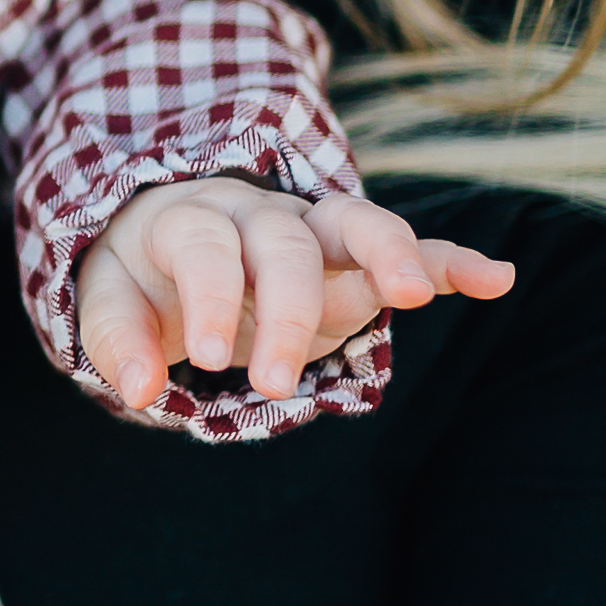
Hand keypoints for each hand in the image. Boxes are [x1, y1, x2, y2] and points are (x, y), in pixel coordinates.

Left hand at [76, 176, 515, 410]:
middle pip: (283, 246)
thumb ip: (118, 339)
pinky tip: (496, 279)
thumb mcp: (109, 298)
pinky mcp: (352, 258)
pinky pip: (408, 250)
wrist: (168, 239)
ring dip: (388, 253)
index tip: (216, 360)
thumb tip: (137, 391)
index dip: (213, 300)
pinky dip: (450, 262)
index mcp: (190, 218)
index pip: (206, 249)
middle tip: (274, 383)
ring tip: (412, 291)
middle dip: (286, 313)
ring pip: (356, 224)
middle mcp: (257, 214)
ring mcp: (311, 231)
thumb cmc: (141, 274)